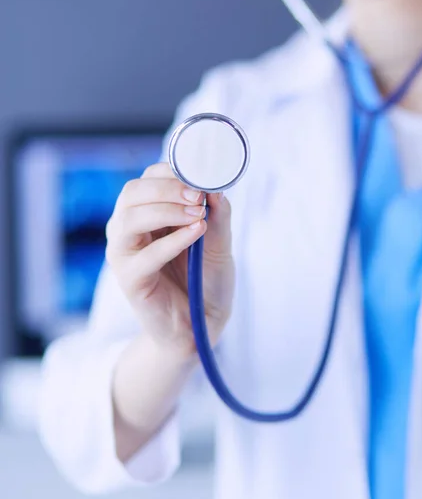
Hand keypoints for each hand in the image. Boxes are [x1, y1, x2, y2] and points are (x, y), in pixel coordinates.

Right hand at [105, 162, 233, 357]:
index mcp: (148, 215)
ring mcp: (125, 255)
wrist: (202, 326)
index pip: (147, 180)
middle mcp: (130, 230)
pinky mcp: (130, 280)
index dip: (170, 172)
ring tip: (198, 216)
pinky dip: (171, 241)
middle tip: (198, 196)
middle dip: (166, 189)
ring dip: (165, 211)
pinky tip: (196, 233)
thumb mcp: (219, 245)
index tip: (200, 177)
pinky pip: (144, 256)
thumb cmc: (206, 282)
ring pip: (129, 219)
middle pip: (132, 193)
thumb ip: (218, 217)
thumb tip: (216, 187)